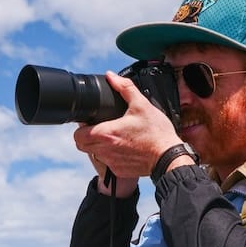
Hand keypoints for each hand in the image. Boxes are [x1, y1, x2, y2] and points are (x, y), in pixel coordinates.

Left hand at [74, 72, 184, 194]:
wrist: (168, 157)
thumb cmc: (156, 132)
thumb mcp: (141, 104)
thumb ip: (124, 88)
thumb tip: (111, 76)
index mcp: (106, 133)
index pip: (77, 135)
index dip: (81, 127)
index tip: (90, 122)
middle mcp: (105, 150)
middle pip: (82, 146)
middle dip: (86, 137)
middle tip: (99, 128)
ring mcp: (111, 162)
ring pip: (94, 154)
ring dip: (99, 147)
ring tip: (114, 138)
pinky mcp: (119, 170)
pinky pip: (108, 163)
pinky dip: (112, 156)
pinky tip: (124, 148)